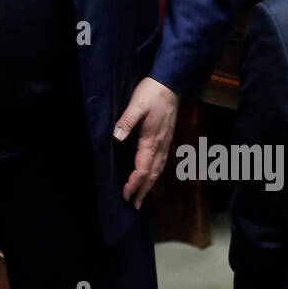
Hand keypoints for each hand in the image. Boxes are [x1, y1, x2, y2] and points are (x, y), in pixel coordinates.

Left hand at [113, 77, 180, 209]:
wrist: (170, 84)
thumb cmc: (152, 93)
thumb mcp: (136, 105)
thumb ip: (126, 121)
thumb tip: (116, 137)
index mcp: (151, 140)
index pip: (143, 169)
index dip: (134, 183)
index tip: (125, 194)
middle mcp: (160, 145)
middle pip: (152, 174)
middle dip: (143, 190)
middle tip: (134, 205)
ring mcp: (165, 142)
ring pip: (158, 169)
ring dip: (150, 184)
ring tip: (142, 196)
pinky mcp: (165, 138)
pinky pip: (161, 161)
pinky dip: (155, 173)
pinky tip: (151, 174)